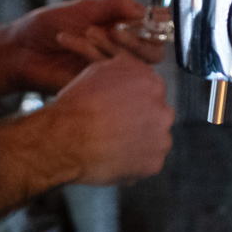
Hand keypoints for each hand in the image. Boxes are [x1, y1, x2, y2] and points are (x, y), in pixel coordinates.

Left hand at [3, 0, 164, 95]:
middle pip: (153, 51)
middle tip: (117, 31)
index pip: (153, 27)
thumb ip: (114, 5)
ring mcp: (111, 67)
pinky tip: (78, 46)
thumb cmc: (49, 25)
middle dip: (139, 40)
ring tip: (90, 33)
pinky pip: (113, 78)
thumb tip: (143, 8)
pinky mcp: (99, 84)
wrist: (22, 50)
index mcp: (121, 26)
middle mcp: (120, 48)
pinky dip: (98, 60)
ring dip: (116, 48)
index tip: (154, 17)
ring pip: (136, 66)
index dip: (159, 23)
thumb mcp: (83, 8)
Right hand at [47, 56, 173, 185]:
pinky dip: (135, 162)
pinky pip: (148, 162)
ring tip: (113, 143)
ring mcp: (162, 138)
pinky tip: (115, 157)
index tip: (120, 108)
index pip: (152, 91)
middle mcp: (163, 110)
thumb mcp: (100, 70)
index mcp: (152, 84)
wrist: (68, 138)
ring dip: (140, 141)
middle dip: (141, 120)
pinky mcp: (154, 163)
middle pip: (157, 115)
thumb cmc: (79, 104)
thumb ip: (126, 68)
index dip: (133, 100)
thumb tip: (136, 71)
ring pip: (155, 139)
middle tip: (116, 127)